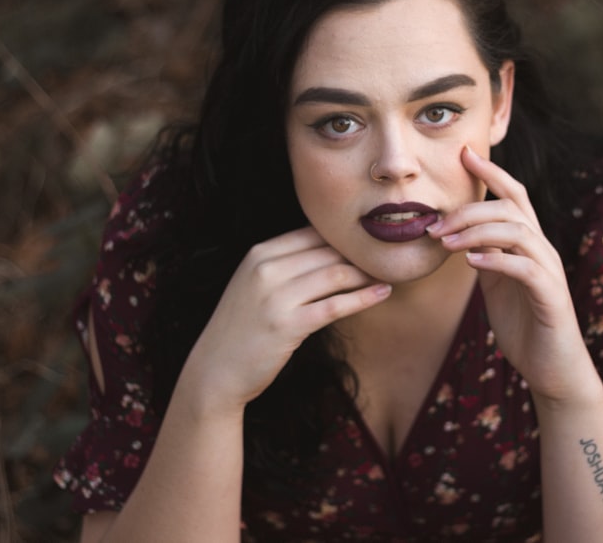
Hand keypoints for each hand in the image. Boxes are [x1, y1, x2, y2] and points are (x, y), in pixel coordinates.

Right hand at [178, 227, 391, 416]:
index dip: (344, 236)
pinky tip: (382, 293)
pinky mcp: (288, 325)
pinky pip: (335, 305)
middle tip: (388, 256)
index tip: (369, 241)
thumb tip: (330, 251)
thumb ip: (286, 266)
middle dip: (360, 253)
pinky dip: (363, 297)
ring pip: (335, 274)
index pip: (312, 232)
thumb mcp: (254, 285)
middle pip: (327, 251)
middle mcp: (266, 270)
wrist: (214, 370)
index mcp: (259, 254)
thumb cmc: (242, 328)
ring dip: (366, 273)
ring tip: (388, 274)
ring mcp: (276, 297)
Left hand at [426, 146, 586, 403]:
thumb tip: (455, 232)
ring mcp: (549, 271)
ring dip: (477, 232)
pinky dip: (497, 260)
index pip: (513, 194)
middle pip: (511, 207)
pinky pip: (525, 268)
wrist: (552, 367)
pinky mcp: (550, 297)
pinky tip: (471, 263)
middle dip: (470, 209)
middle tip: (434, 225)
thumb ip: (483, 254)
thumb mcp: (496, 282)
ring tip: (446, 244)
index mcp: (528, 243)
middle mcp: (542, 249)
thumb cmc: (523, 323)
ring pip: (518, 232)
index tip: (463, 153)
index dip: (491, 171)